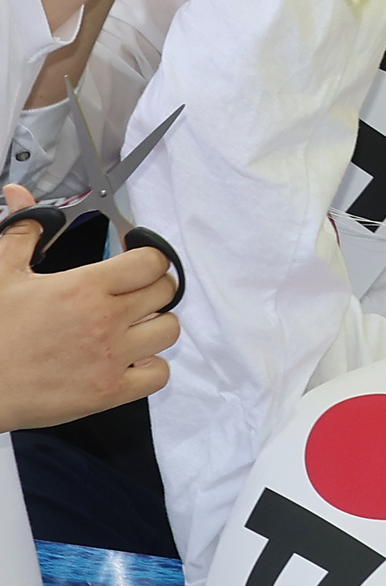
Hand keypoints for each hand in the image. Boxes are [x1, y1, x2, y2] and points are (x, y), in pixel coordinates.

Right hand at [0, 191, 179, 430]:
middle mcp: (106, 319)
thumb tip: (20, 194)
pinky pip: (159, 374)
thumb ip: (21, 231)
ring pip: (169, 330)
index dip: (149, 259)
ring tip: (131, 326)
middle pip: (166, 292)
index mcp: (84, 287)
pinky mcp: (111, 391)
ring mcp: (112, 357)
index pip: (151, 262)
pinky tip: (128, 360)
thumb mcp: (3, 273)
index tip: (136, 264)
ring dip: (155, 325)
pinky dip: (150, 366)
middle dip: (154, 288)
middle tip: (133, 293)